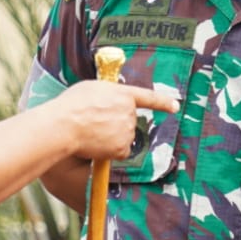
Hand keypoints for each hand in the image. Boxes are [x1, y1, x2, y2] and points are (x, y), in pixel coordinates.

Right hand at [53, 80, 177, 160]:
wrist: (65, 125)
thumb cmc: (72, 105)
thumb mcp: (92, 88)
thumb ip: (107, 93)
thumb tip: (108, 100)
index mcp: (123, 94)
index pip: (148, 97)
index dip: (163, 102)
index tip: (175, 106)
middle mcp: (129, 112)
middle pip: (128, 120)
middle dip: (115, 123)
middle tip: (94, 122)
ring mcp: (127, 130)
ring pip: (123, 136)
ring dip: (111, 137)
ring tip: (91, 132)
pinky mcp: (122, 147)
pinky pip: (120, 151)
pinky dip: (110, 151)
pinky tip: (96, 145)